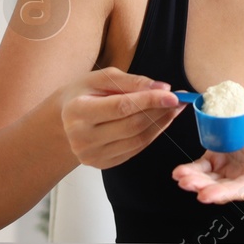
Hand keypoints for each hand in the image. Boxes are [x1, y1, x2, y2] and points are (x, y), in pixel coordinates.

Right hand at [58, 67, 185, 168]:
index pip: (121, 107)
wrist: (64, 120)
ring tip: (174, 108)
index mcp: (77, 111)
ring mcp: (92, 155)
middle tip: (180, 100)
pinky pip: (135, 149)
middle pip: (132, 126)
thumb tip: (161, 87)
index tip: (172, 94)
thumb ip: (130, 81)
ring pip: (137, 140)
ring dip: (161, 123)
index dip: (149, 101)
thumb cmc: (82, 94)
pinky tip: (161, 121)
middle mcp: (82, 138)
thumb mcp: (100, 78)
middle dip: (160, 112)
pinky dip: (152, 134)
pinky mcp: (102, 164)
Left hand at [171, 96, 243, 203]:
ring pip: (209, 178)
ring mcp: (231, 165)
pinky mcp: (220, 153)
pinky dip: (192, 169)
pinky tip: (180, 171)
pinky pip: (204, 165)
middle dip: (203, 187)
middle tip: (188, 184)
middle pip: (221, 187)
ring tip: (180, 177)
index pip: (242, 189)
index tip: (207, 195)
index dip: (224, 193)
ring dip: (194, 180)